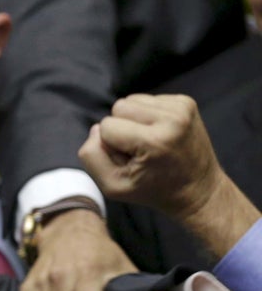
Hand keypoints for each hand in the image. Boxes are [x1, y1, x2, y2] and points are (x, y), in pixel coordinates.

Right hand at [78, 94, 220, 219]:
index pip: (106, 126)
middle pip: (118, 107)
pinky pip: (148, 100)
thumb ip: (91, 156)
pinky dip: (147, 116)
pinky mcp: (187, 102)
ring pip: (132, 100)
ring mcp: (182, 107)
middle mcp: (172, 118)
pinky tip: (159, 134)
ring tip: (149, 142)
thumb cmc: (153, 190)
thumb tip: (97, 128)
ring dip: (133, 120)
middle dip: (121, 128)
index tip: (131, 161)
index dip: (111, 145)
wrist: (199, 190)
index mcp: (155, 141)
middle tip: (140, 151)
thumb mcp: (113, 186)